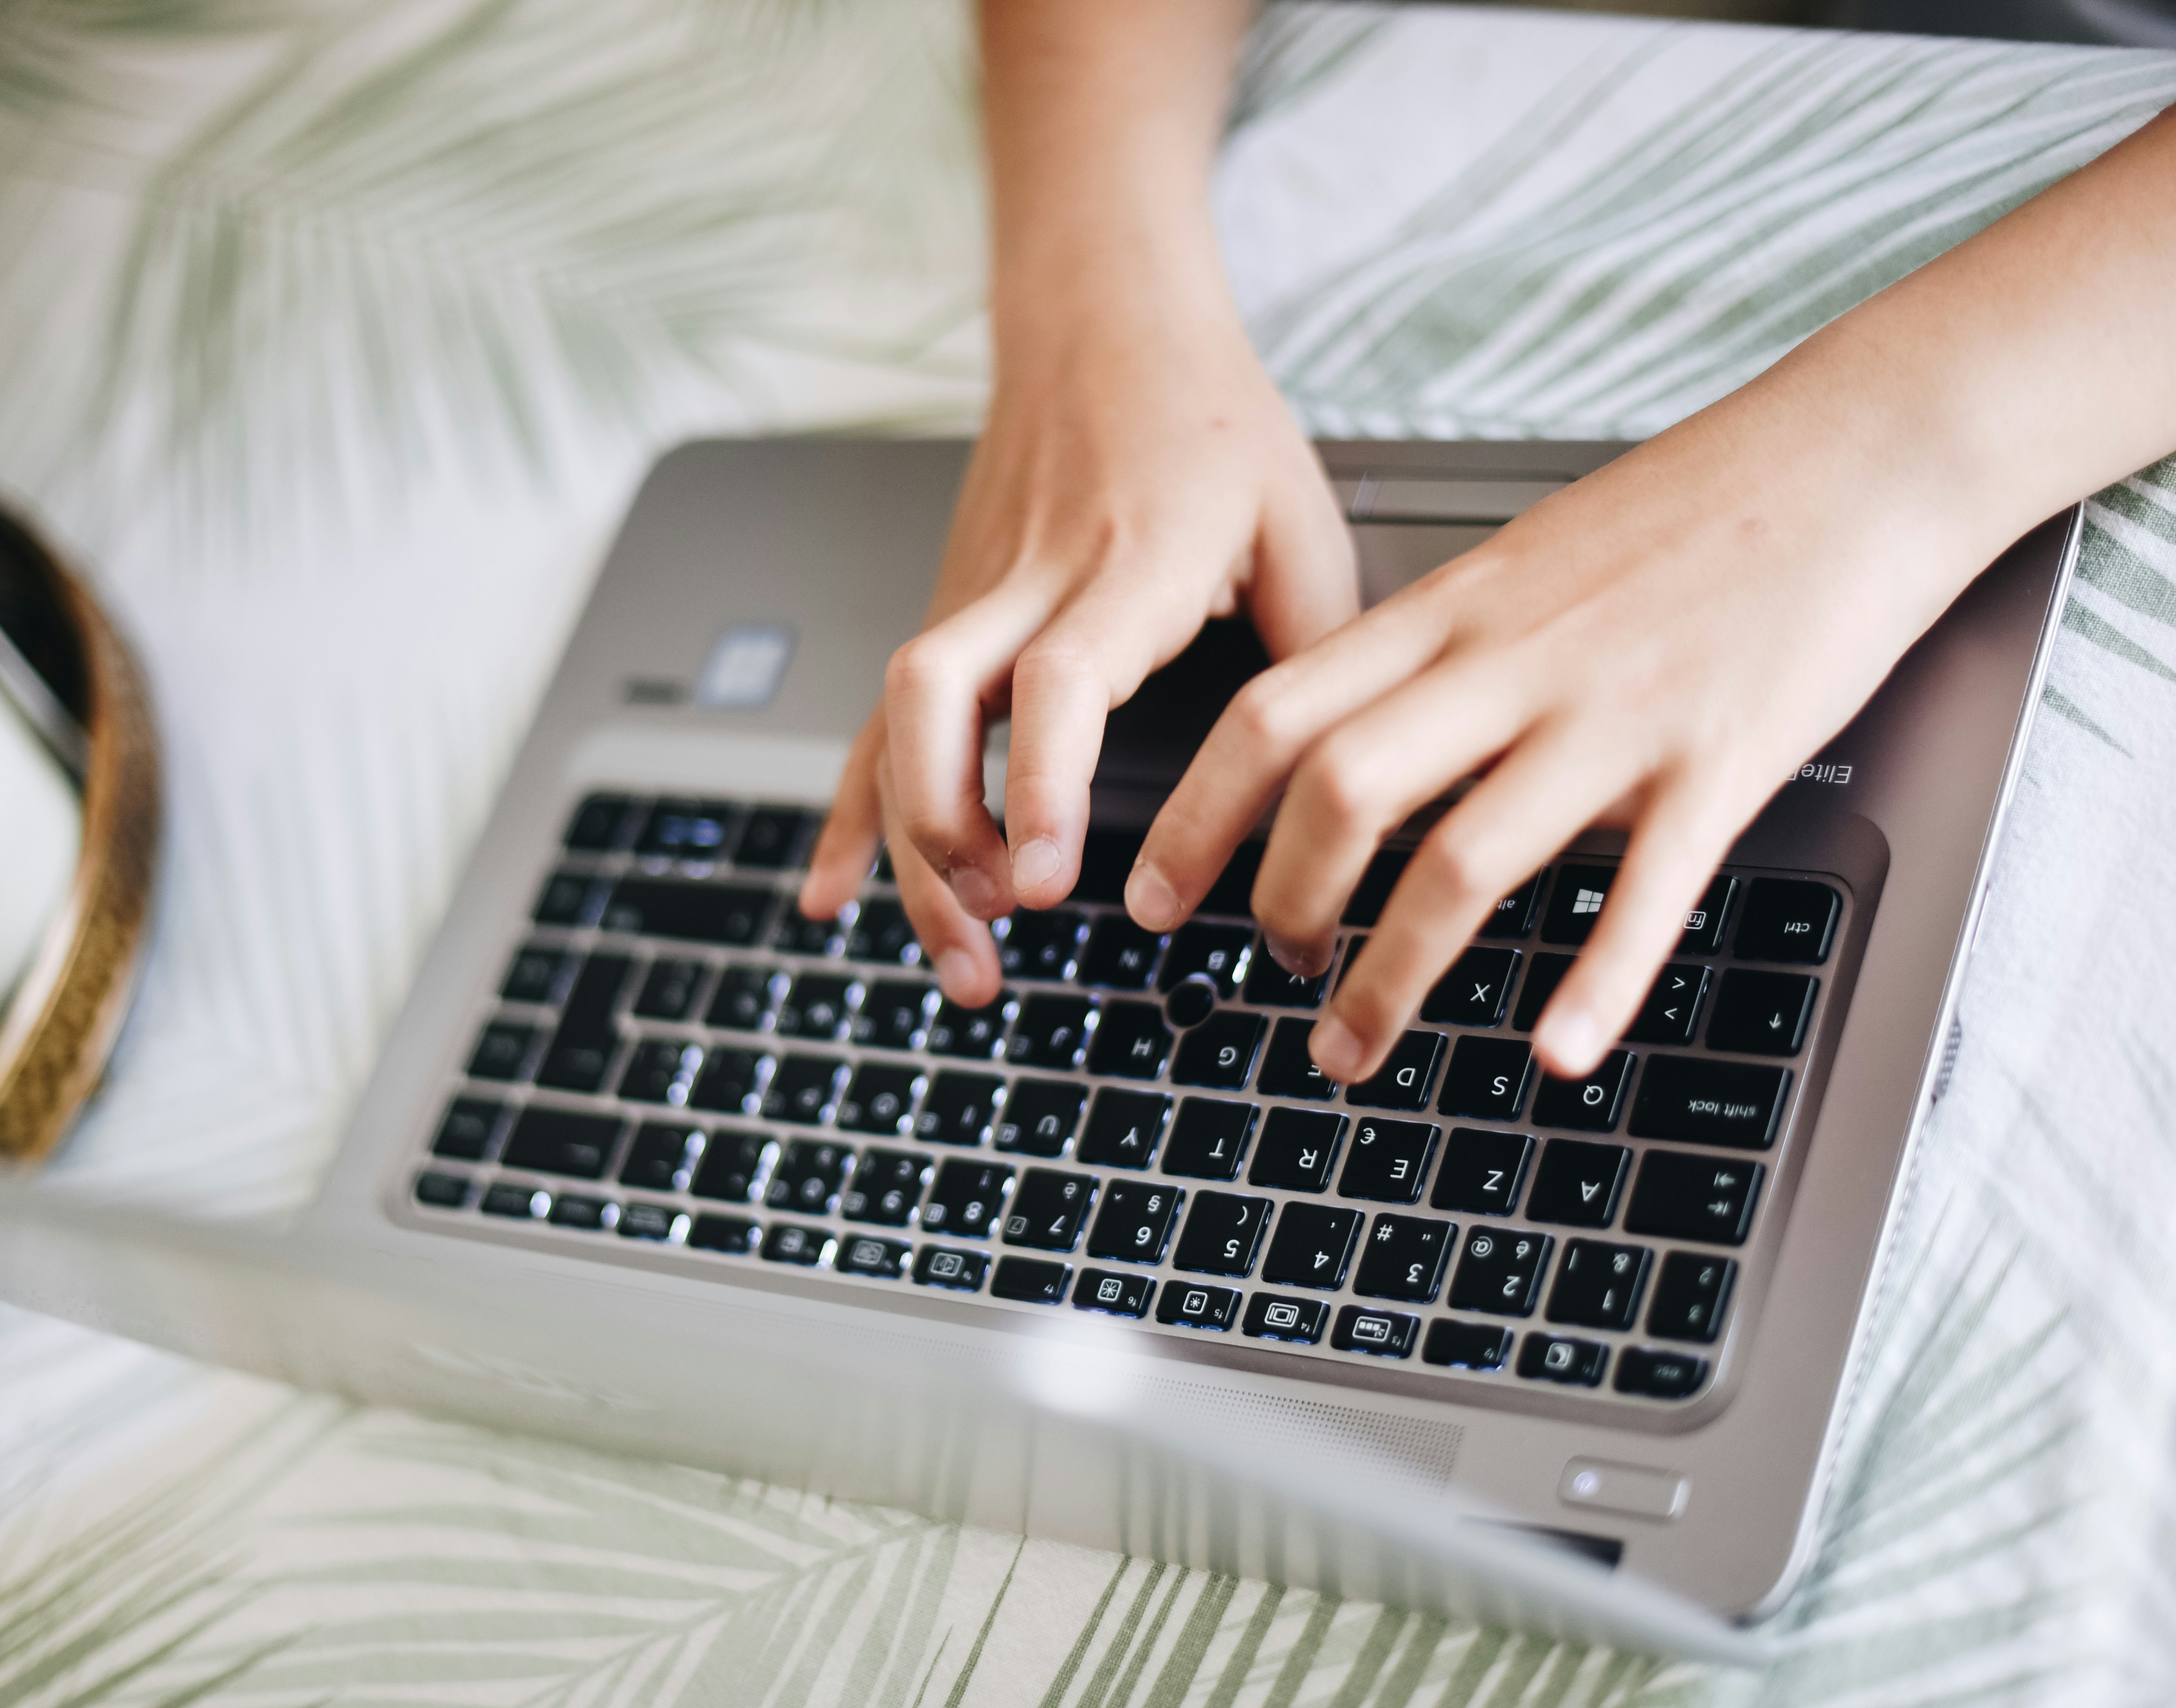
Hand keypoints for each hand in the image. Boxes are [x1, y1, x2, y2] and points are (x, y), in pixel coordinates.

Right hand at [799, 290, 1356, 1005]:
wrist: (1104, 318)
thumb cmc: (1209, 419)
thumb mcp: (1299, 517)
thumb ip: (1317, 649)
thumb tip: (1338, 781)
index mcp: (1130, 560)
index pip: (1058, 679)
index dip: (1044, 786)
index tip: (1051, 883)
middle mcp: (1031, 579)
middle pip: (939, 704)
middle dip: (951, 833)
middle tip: (1006, 926)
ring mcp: (973, 596)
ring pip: (898, 725)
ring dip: (914, 851)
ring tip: (965, 959)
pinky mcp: (945, 610)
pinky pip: (876, 722)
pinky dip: (852, 815)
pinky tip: (837, 895)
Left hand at [1122, 386, 1993, 1082]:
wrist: (1857, 450)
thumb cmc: (1691, 511)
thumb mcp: (1523, 562)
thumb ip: (1434, 649)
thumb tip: (1346, 734)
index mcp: (1455, 613)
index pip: (1274, 713)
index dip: (1194, 815)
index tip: (1153, 896)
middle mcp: (1514, 664)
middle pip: (1341, 792)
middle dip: (1281, 904)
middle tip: (1270, 973)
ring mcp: (1616, 715)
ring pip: (1463, 860)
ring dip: (1392, 975)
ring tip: (1352, 1048)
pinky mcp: (1721, 759)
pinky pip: (1647, 891)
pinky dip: (1598, 982)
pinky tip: (1557, 1054)